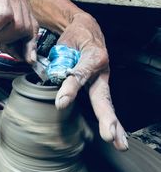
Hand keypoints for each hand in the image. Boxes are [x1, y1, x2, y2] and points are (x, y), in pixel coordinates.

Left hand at [55, 13, 127, 150]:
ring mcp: (103, 78)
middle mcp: (102, 69)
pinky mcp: (101, 84)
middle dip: (105, 116)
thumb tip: (54, 80)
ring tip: (118, 143)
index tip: (61, 104)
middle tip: (107, 134)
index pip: (79, 75)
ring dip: (112, 124)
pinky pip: (104, 103)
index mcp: (93, 55)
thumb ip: (59, 62)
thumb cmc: (75, 36)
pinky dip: (111, 120)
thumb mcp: (64, 43)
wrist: (87, 28)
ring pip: (107, 103)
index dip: (70, 89)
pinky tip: (117, 136)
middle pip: (102, 95)